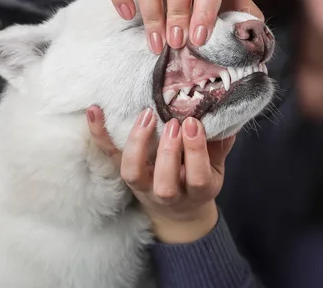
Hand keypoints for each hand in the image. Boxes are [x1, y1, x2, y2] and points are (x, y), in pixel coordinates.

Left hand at [86, 105, 235, 242]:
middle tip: (172, 123)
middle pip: (165, 183)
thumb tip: (227, 114)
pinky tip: (95, 111)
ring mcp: (143, 187)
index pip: (198, 178)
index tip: (193, 124)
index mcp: (197, 192)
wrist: (177, 212)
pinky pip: (109, 156)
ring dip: (137, 145)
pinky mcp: (125, 175)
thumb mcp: (216, 168)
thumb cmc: (197, 182)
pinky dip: (100, 134)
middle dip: (168, 151)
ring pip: (133, 174)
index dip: (195, 152)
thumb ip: (220, 145)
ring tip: (146, 116)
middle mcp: (168, 194)